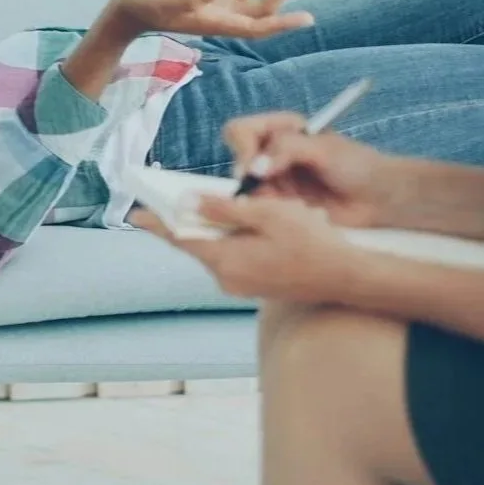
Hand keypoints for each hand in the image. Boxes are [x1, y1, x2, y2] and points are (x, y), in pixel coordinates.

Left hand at [133, 193, 356, 302]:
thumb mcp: (267, 215)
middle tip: (172, 199)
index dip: (158, 224)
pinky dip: (230, 239)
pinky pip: (233, 257)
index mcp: (227, 260)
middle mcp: (229, 278)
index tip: (135, 214)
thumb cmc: (312, 241)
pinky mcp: (258, 285)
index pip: (181, 238)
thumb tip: (187, 202)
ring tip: (208, 204)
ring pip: (217, 250)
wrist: (349, 277)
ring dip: (212, 228)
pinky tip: (240, 223)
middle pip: (197, 243)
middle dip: (186, 221)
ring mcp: (243, 285)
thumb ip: (225, 209)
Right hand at [224, 116, 404, 229]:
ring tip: (289, 202)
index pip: (241, 131)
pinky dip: (269, 211)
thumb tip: (254, 168)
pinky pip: (261, 208)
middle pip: (238, 160)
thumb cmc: (356, 165)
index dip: (242, 148)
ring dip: (260, 197)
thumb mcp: (322, 149)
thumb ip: (286, 150)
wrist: (380, 198)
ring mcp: (276, 180)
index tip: (253, 168)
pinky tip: (293, 211)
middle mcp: (273, 153)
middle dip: (249, 176)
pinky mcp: (282, 205)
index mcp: (281, 129)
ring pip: (247, 189)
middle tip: (267, 189)